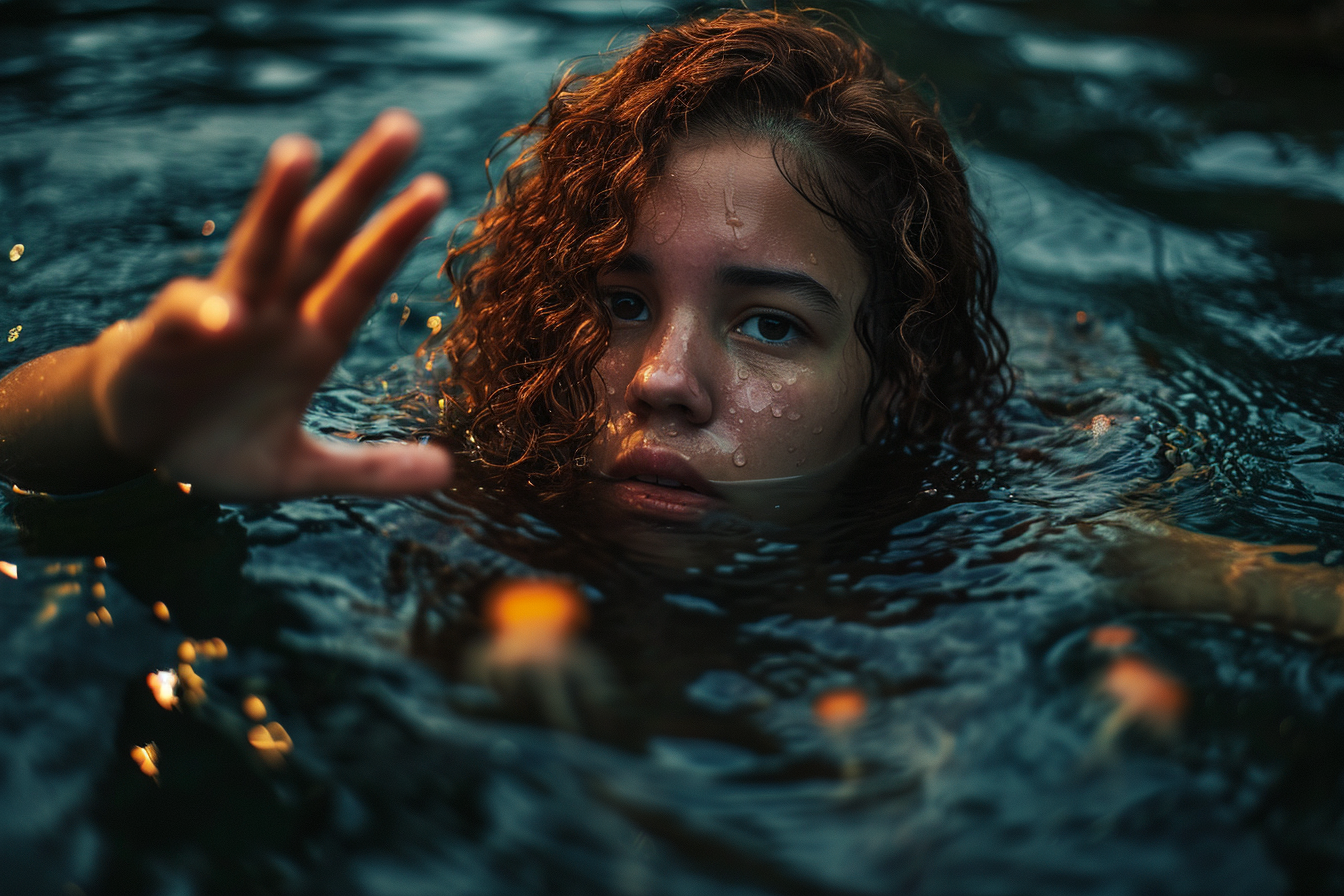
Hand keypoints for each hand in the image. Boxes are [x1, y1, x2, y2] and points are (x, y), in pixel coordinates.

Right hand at [87, 109, 451, 499]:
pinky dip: (200, 312)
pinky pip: (184, 317)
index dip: (394, 235)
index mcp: (311, 338)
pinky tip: (224, 314)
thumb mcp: (301, 471)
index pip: (361, 276)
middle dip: (359, 184)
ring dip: (275, 205)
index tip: (433, 188)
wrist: (142, 447)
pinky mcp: (165, 339)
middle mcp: (273, 312)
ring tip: (299, 152)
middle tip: (402, 127)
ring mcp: (220, 317)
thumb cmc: (224, 444)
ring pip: (254, 251)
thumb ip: (370, 471)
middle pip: (322, 238)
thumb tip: (448, 474)